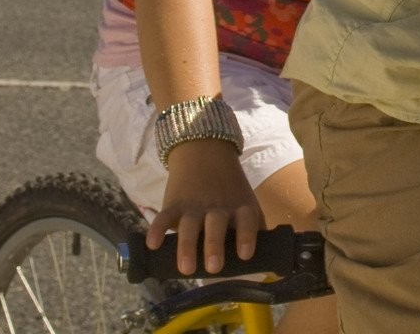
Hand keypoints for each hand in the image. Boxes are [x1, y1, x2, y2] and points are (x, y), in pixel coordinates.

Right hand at [145, 138, 261, 276]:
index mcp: (238, 207)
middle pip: (216, 225)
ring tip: (186, 268)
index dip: (247, 236)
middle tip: (214, 268)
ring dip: (187, 246)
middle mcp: (217, 207)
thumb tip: (266, 259)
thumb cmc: (229, 188)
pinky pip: (164, 216)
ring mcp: (194, 205)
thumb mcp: (245, 201)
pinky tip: (153, 245)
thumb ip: (253, 227)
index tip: (245, 255)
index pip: (246, 219)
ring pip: (189, 224)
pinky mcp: (174, 204)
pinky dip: (157, 229)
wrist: (205, 151)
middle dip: (215, 246)